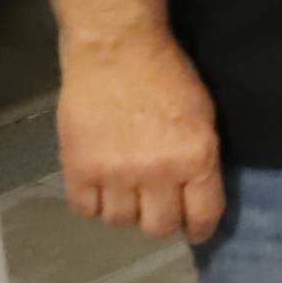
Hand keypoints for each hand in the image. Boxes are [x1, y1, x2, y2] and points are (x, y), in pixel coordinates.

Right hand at [57, 28, 224, 240]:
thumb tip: (196, 192)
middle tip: (158, 206)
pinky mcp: (78, 169)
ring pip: (120, 222)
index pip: (202, 215)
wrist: (117, 51)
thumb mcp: (203, 115)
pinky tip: (100, 186)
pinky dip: (93, 203)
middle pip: (158, 227)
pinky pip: (85, 209)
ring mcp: (114, 173)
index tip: (194, 231)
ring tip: (127, 190)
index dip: (199, 229)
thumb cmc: (168, 74)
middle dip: (161, 221)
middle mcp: (157, 172)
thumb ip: (199, 158)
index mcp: (196, 157)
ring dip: (125, 210)